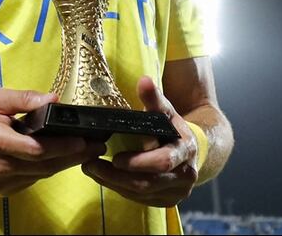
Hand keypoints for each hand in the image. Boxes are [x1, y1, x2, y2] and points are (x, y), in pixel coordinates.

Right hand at [0, 89, 106, 196]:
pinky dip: (50, 167)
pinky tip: (65, 157)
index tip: (83, 141)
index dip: (61, 147)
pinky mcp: (4, 190)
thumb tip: (54, 100)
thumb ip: (25, 98)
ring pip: (42, 173)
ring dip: (66, 162)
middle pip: (43, 165)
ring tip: (88, 150)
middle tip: (97, 146)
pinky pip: (34, 178)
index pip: (34, 149)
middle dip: (73, 155)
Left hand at [81, 76, 199, 206]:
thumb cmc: (172, 128)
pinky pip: (139, 200)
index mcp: (186, 151)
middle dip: (116, 176)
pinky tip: (103, 178)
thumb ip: (154, 98)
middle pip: (147, 182)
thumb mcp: (165, 111)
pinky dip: (119, 189)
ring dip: (113, 183)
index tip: (115, 157)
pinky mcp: (166, 201)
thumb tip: (144, 80)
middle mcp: (185, 175)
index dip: (138, 161)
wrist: (191, 151)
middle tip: (90, 164)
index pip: (162, 161)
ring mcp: (176, 192)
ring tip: (91, 169)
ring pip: (140, 193)